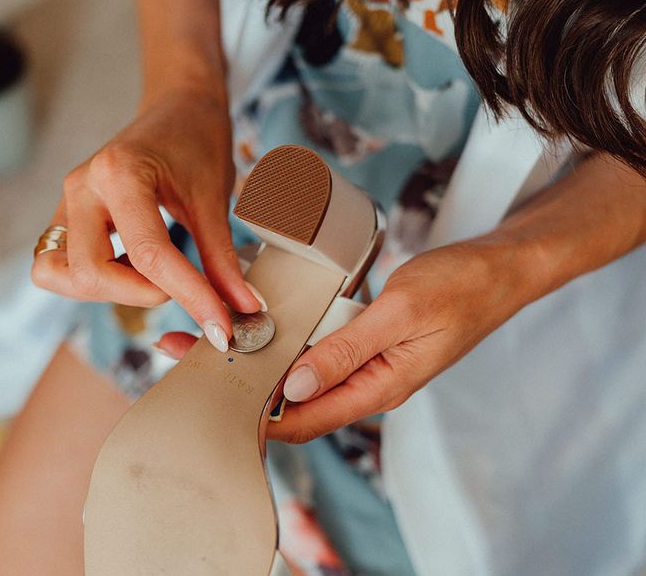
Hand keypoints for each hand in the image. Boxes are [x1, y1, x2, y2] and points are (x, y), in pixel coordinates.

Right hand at [31, 87, 261, 348]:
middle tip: (182, 286)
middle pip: (91, 272)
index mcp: (119, 173)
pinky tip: (131, 269)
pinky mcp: (66, 216)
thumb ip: (222, 259)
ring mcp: (67, 202)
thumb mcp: (213, 198)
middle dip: (141, 295)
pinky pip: (59, 267)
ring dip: (110, 292)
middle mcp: (82, 187)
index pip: (150, 255)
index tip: (220, 329)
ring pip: (63, 275)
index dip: (190, 298)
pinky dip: (93, 281)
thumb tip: (242, 308)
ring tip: (153, 275)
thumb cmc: (197, 140)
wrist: (177, 105)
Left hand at [154, 239, 528, 440]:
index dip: (253, 411)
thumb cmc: (459, 289)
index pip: (303, 419)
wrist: (497, 270)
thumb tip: (294, 387)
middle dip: (243, 380)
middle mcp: (367, 382)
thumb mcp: (401, 314)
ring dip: (262, 358)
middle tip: (193, 349)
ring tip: (217, 335)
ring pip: (303, 374)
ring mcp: (367, 361)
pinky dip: (289, 340)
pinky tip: (265, 324)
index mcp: (378, 387)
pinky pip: (319, 349)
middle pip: (293, 399)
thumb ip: (348, 351)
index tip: (209, 387)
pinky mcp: (367, 340)